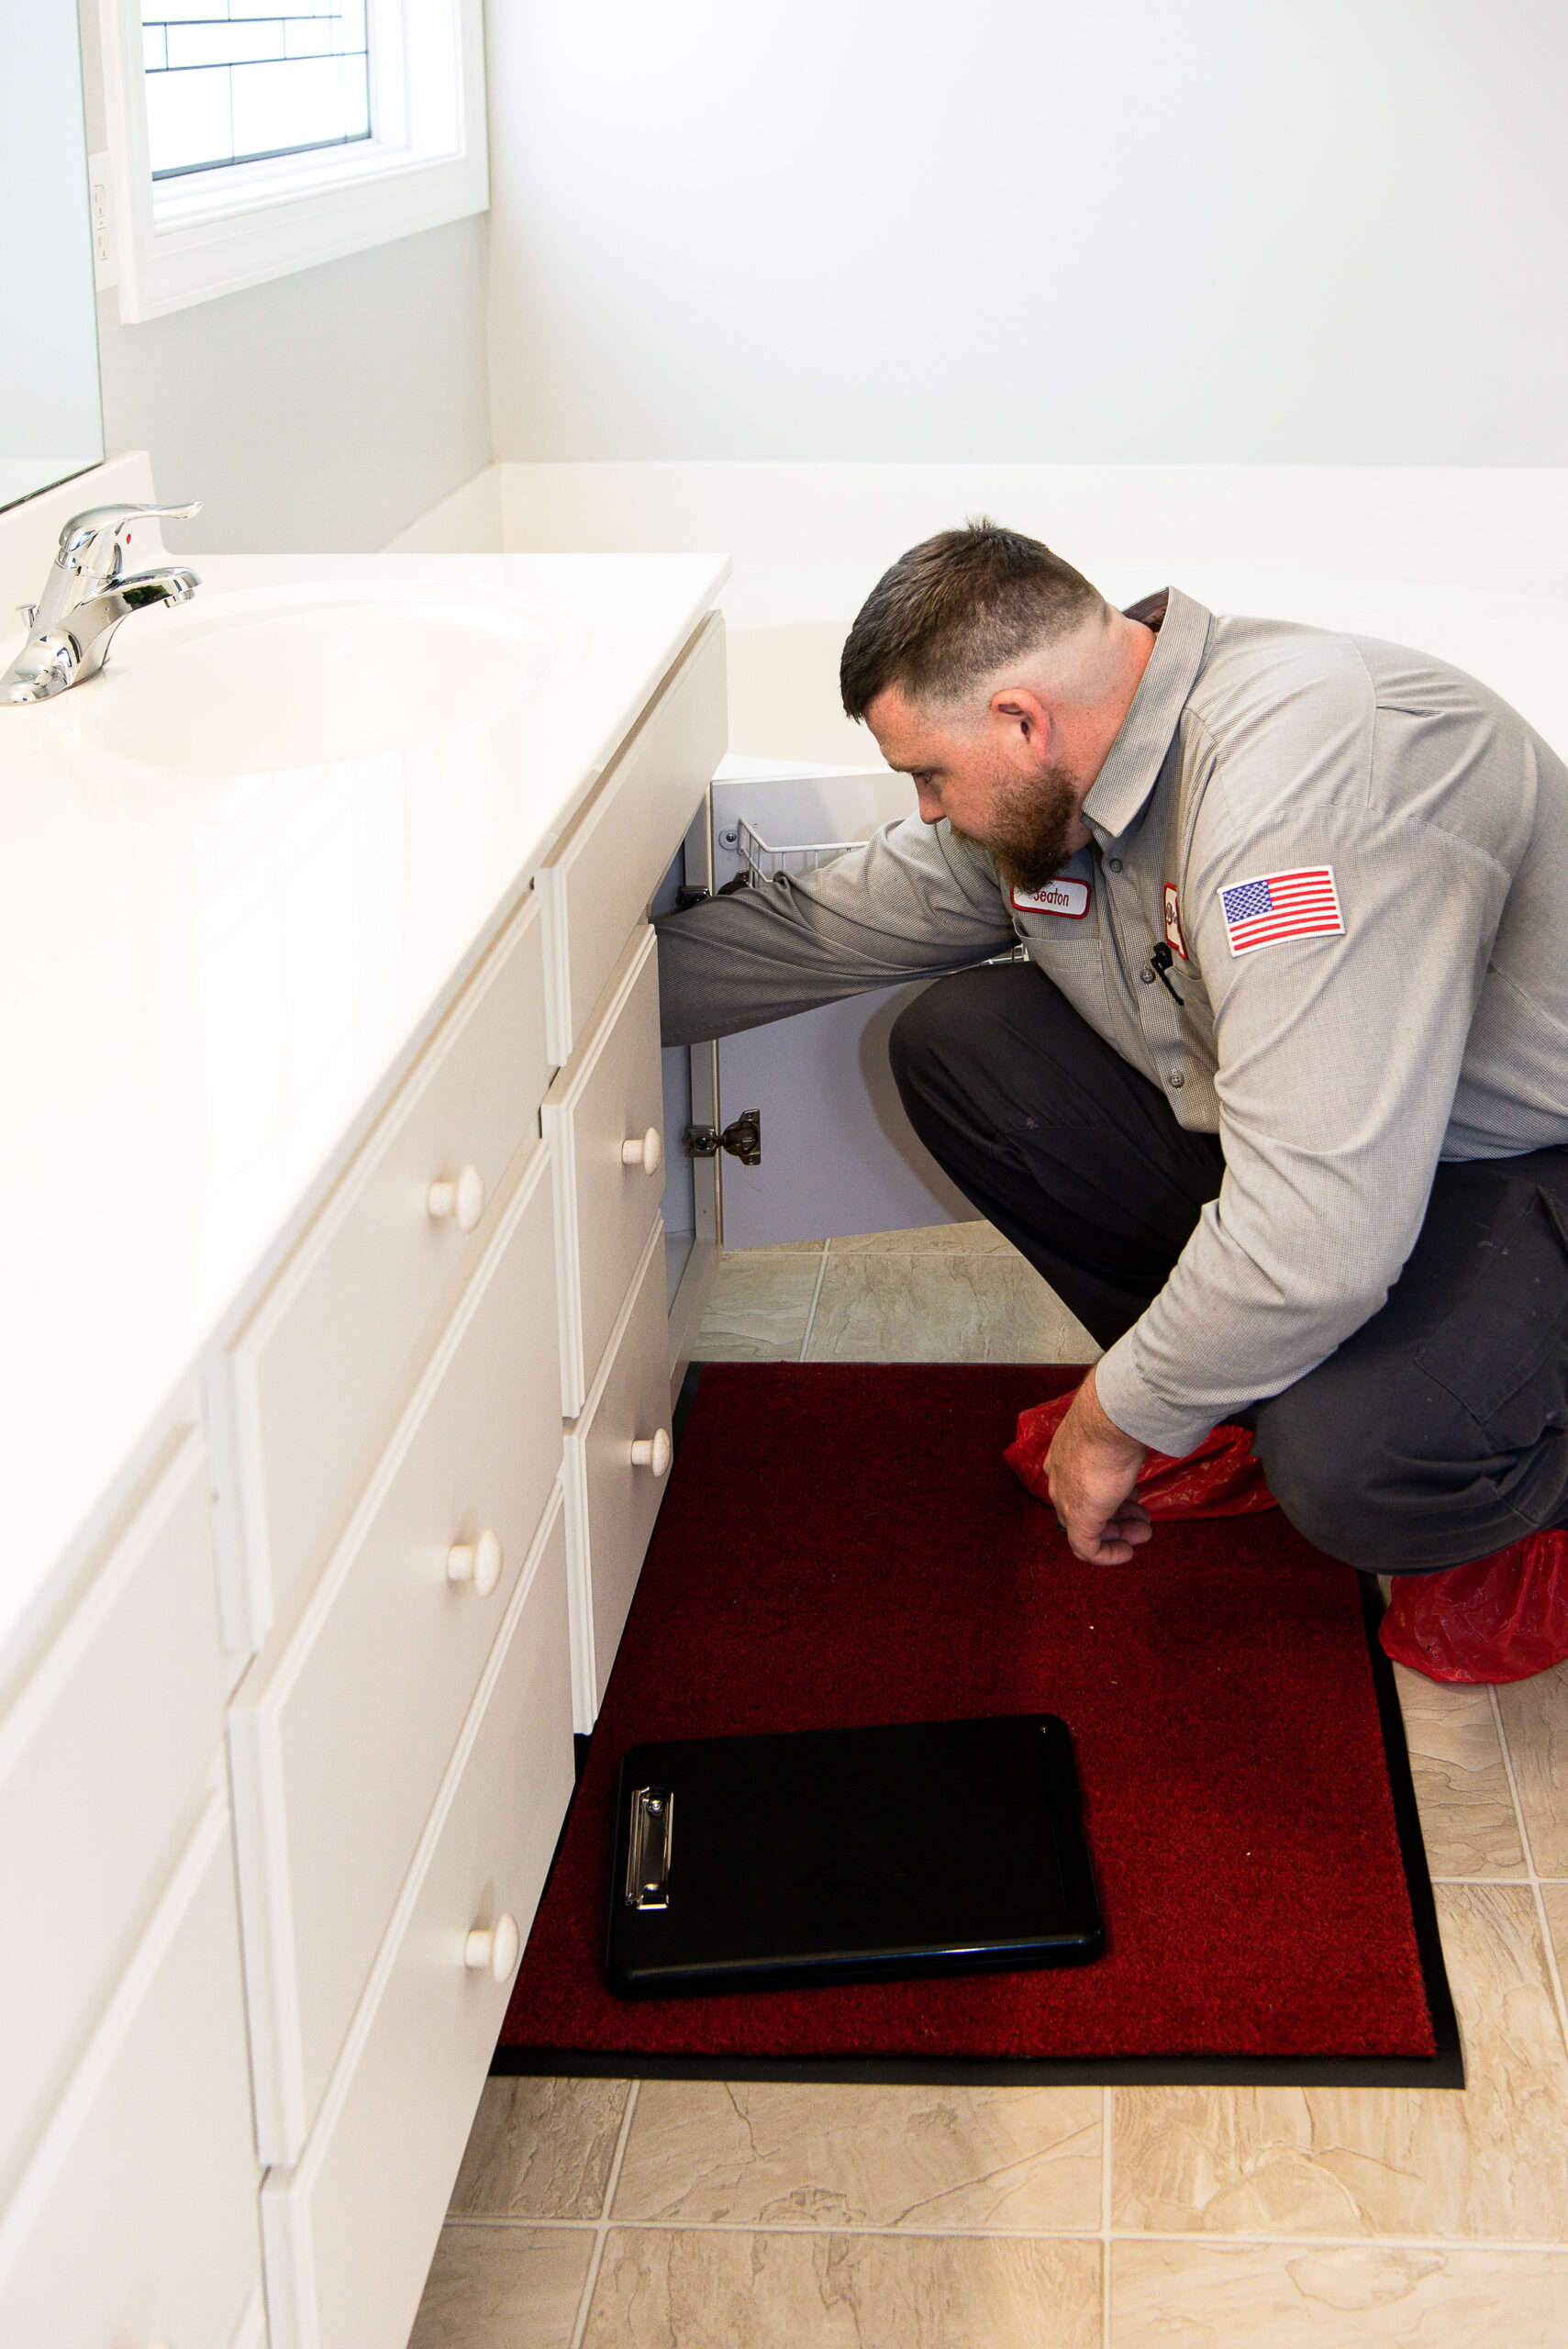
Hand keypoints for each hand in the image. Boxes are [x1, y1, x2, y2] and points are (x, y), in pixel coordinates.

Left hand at [1044, 1368, 1151, 1563]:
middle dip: (1118, 1516)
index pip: (1082, 1483)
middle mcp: (1060, 1478)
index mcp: (1063, 1455)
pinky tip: (1126, 1552)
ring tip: (1144, 1531)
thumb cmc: (1116, 1419)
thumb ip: (1116, 1447)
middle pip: (1087, 1506)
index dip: (1111, 1494)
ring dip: (1119, 1531)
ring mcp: (1066, 1499)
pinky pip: (1087, 1548)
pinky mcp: (1078, 1519)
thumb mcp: (1114, 1434)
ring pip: (1089, 1526)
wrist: (1110, 1420)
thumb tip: (1134, 1444)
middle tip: (1143, 1520)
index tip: (1134, 1497)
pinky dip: (1107, 1554)